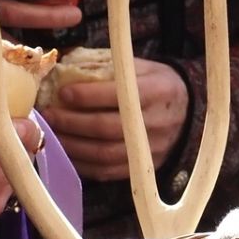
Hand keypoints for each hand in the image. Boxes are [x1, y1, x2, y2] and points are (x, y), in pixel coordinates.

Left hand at [42, 58, 189, 180]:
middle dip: (73, 123)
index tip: (64, 93)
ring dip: (73, 146)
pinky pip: (109, 172)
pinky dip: (83, 164)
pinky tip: (66, 152)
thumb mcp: (139, 67)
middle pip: (109, 128)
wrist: (189, 111)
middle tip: (50, 115)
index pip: (121, 96)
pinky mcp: (145, 167)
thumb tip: (63, 70)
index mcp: (159, 90)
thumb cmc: (155, 84)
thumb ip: (107, 67)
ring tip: (52, 134)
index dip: (89, 96)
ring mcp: (152, 149)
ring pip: (106, 154)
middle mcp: (158, 122)